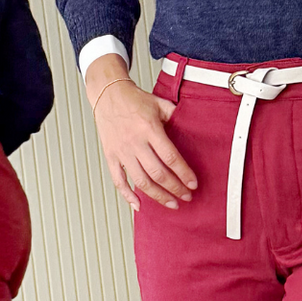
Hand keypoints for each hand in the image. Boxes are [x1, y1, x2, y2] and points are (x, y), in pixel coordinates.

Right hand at [87, 58, 196, 212]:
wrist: (108, 94)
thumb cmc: (134, 100)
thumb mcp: (159, 103)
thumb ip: (176, 116)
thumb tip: (193, 127)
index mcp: (149, 128)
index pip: (170, 157)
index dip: (183, 173)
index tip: (193, 184)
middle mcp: (135, 142)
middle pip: (158, 173)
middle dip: (175, 188)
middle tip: (187, 196)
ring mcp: (122, 151)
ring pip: (141, 182)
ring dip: (158, 196)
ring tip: (172, 204)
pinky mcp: (111, 157)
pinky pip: (118, 182)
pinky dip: (128, 196)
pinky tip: (140, 206)